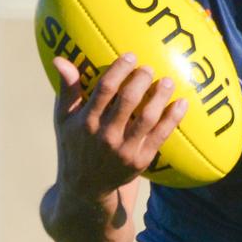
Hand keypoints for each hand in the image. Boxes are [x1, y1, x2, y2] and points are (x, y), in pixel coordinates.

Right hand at [53, 52, 187, 199]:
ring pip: (148, 117)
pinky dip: (173, 118)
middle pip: (128, 101)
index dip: (120, 70)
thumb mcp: (64, 119)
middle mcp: (105, 135)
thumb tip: (60, 59)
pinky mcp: (141, 160)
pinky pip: (161, 136)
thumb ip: (67, 89)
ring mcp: (124, 149)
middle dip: (142, 80)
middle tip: (150, 68)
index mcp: (87, 121)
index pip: (104, 89)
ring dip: (160, 96)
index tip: (131, 56)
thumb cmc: (75, 143)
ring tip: (168, 82)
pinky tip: (182, 103)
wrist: (86, 186)